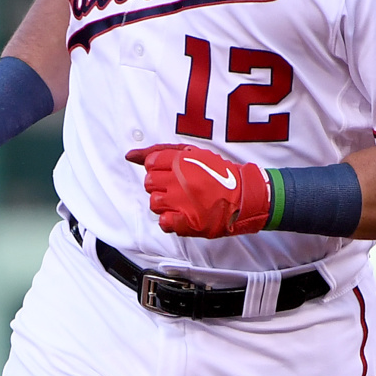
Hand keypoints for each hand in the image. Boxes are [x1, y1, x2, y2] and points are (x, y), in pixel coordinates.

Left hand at [125, 143, 270, 237]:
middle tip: (177, 188)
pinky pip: (164, 222)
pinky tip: (180, 215)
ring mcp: (184, 202)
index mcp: (182, 161)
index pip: (150, 163)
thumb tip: (130, 155)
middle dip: (159, 186)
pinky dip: (169, 220)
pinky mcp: (189, 222)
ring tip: (181, 202)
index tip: (172, 173)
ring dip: (164, 203)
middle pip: (149, 183)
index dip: (159, 169)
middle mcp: (180, 180)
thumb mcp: (192, 154)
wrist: (245, 196)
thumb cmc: (218, 174)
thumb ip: (159, 152)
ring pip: (154, 203)